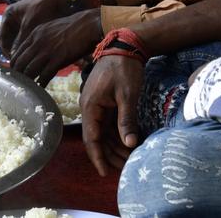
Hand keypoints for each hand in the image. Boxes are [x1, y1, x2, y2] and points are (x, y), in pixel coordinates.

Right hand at [0, 0, 69, 53]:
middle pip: (9, 39)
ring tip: (26, 59)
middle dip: (13, 50)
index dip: (5, 50)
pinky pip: (26, 38)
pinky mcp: (32, 25)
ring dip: (21, 49)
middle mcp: (13, 19)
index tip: (13, 60)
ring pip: (18, 39)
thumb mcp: (29, 25)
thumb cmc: (42, 8)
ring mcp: (23, 21)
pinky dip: (28, 45)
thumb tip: (14, 57)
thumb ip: (20, 41)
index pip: (1, 37)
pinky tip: (33, 53)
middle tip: (19, 62)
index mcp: (8, 15)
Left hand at [10, 8, 102, 85]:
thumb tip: (34, 53)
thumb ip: (40, 39)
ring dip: (28, 81)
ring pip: (30, 70)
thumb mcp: (50, 29)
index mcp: (34, 34)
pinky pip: (45, 75)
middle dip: (18, 75)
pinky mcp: (58, 59)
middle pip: (20, 63)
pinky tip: (40, 88)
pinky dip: (41, 83)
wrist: (88, 24)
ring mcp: (47, 51)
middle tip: (18, 83)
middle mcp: (38, 42)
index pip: (17, 53)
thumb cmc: (72, 27)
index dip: (14, 65)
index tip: (15, 73)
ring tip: (27, 89)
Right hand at [80, 55, 142, 175]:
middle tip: (126, 168)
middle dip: (110, 155)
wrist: (125, 47)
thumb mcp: (127, 95)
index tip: (105, 173)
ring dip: (115, 146)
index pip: (91, 138)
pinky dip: (118, 134)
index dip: (98, 157)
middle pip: (97, 139)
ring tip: (130, 158)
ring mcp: (97, 106)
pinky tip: (129, 143)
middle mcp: (90, 108)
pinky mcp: (106, 103)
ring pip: (104, 133)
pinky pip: (109, 124)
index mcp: (90, 107)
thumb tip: (129, 144)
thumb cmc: (124, 69)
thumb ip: (127, 120)